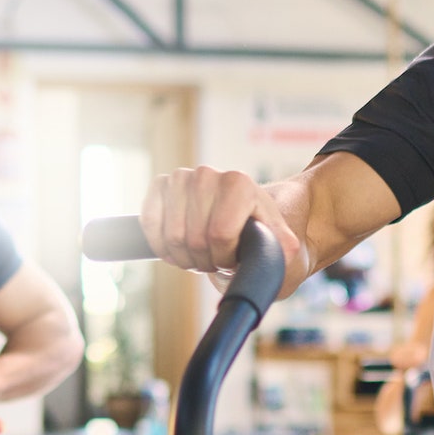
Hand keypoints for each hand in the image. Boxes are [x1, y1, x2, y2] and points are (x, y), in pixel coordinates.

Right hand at [142, 166, 300, 284]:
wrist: (242, 221)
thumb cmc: (260, 236)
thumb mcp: (280, 246)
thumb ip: (285, 248)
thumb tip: (284, 250)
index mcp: (238, 183)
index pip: (219, 234)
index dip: (225, 258)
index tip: (235, 258)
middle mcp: (207, 174)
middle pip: (195, 239)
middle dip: (206, 260)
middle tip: (218, 258)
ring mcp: (180, 178)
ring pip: (171, 236)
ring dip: (185, 256)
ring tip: (203, 253)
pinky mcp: (160, 187)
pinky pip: (149, 224)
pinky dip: (161, 244)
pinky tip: (178, 248)